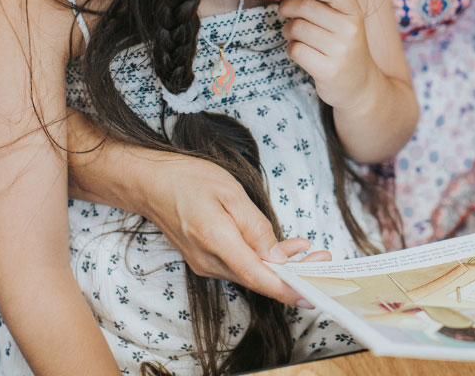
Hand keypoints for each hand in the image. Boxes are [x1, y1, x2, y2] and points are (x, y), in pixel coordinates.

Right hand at [136, 154, 327, 307]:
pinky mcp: (206, 260)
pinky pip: (241, 265)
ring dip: (281, 265)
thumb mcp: (231, 193)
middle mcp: (210, 261)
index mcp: (217, 242)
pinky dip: (264, 259)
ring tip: (309, 250)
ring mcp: (206, 264)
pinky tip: (283, 248)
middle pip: (259, 278)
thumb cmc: (189, 179)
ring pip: (251, 272)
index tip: (313, 294)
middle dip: (294, 273)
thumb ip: (256, 227)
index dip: (287, 289)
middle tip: (324, 260)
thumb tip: (277, 256)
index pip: (257, 277)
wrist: (150, 183)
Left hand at [278, 0, 374, 108]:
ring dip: (287, 30)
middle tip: (285, 14)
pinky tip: (298, 51)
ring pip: (297, 28)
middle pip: (306, 7)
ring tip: (292, 35)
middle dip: (288, 8)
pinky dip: (290, 49)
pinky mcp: (328, 70)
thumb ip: (326, 4)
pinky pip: (295, 49)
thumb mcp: (347, 22)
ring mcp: (341, 51)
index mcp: (355, 13)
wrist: (360, 85)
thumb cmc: (345, 48)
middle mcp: (351, 30)